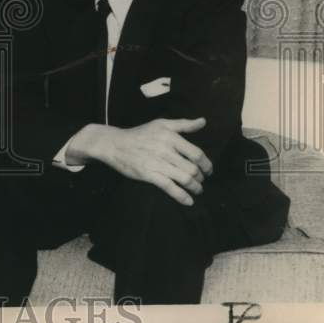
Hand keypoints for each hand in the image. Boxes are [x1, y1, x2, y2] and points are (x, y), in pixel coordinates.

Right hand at [81, 118, 213, 205]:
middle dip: (200, 178)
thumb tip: (203, 121)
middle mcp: (165, 149)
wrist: (115, 144)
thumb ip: (183, 124)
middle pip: (192, 168)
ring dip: (195, 187)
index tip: (208, 170)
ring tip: (197, 189)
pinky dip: (182, 196)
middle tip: (201, 181)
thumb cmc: (140, 134)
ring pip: (184, 179)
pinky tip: (188, 201)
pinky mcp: (149, 174)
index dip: (206, 164)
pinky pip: (170, 188)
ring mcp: (157, 163)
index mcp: (170, 136)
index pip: (196, 153)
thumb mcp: (161, 124)